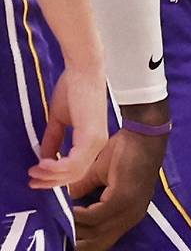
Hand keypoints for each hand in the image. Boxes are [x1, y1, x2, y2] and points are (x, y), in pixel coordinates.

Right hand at [28, 63, 106, 189]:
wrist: (83, 69)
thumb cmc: (73, 88)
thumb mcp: (60, 119)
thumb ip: (54, 139)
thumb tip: (44, 158)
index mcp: (92, 140)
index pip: (76, 169)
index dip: (56, 177)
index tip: (37, 177)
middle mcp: (98, 144)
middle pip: (75, 175)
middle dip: (51, 181)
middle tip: (32, 181)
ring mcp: (96, 141)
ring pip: (74, 172)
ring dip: (51, 175)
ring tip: (34, 171)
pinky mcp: (91, 137)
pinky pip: (74, 163)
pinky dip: (57, 167)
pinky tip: (43, 164)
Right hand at [70, 126, 167, 250]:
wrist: (142, 133)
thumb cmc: (125, 151)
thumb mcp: (100, 175)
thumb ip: (85, 190)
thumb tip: (66, 201)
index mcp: (128, 214)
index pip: (103, 242)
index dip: (83, 245)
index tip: (64, 242)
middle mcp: (130, 217)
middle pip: (100, 244)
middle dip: (78, 245)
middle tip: (58, 237)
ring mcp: (128, 210)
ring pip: (96, 232)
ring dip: (76, 229)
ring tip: (60, 221)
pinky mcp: (123, 198)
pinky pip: (97, 216)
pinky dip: (81, 216)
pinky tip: (70, 210)